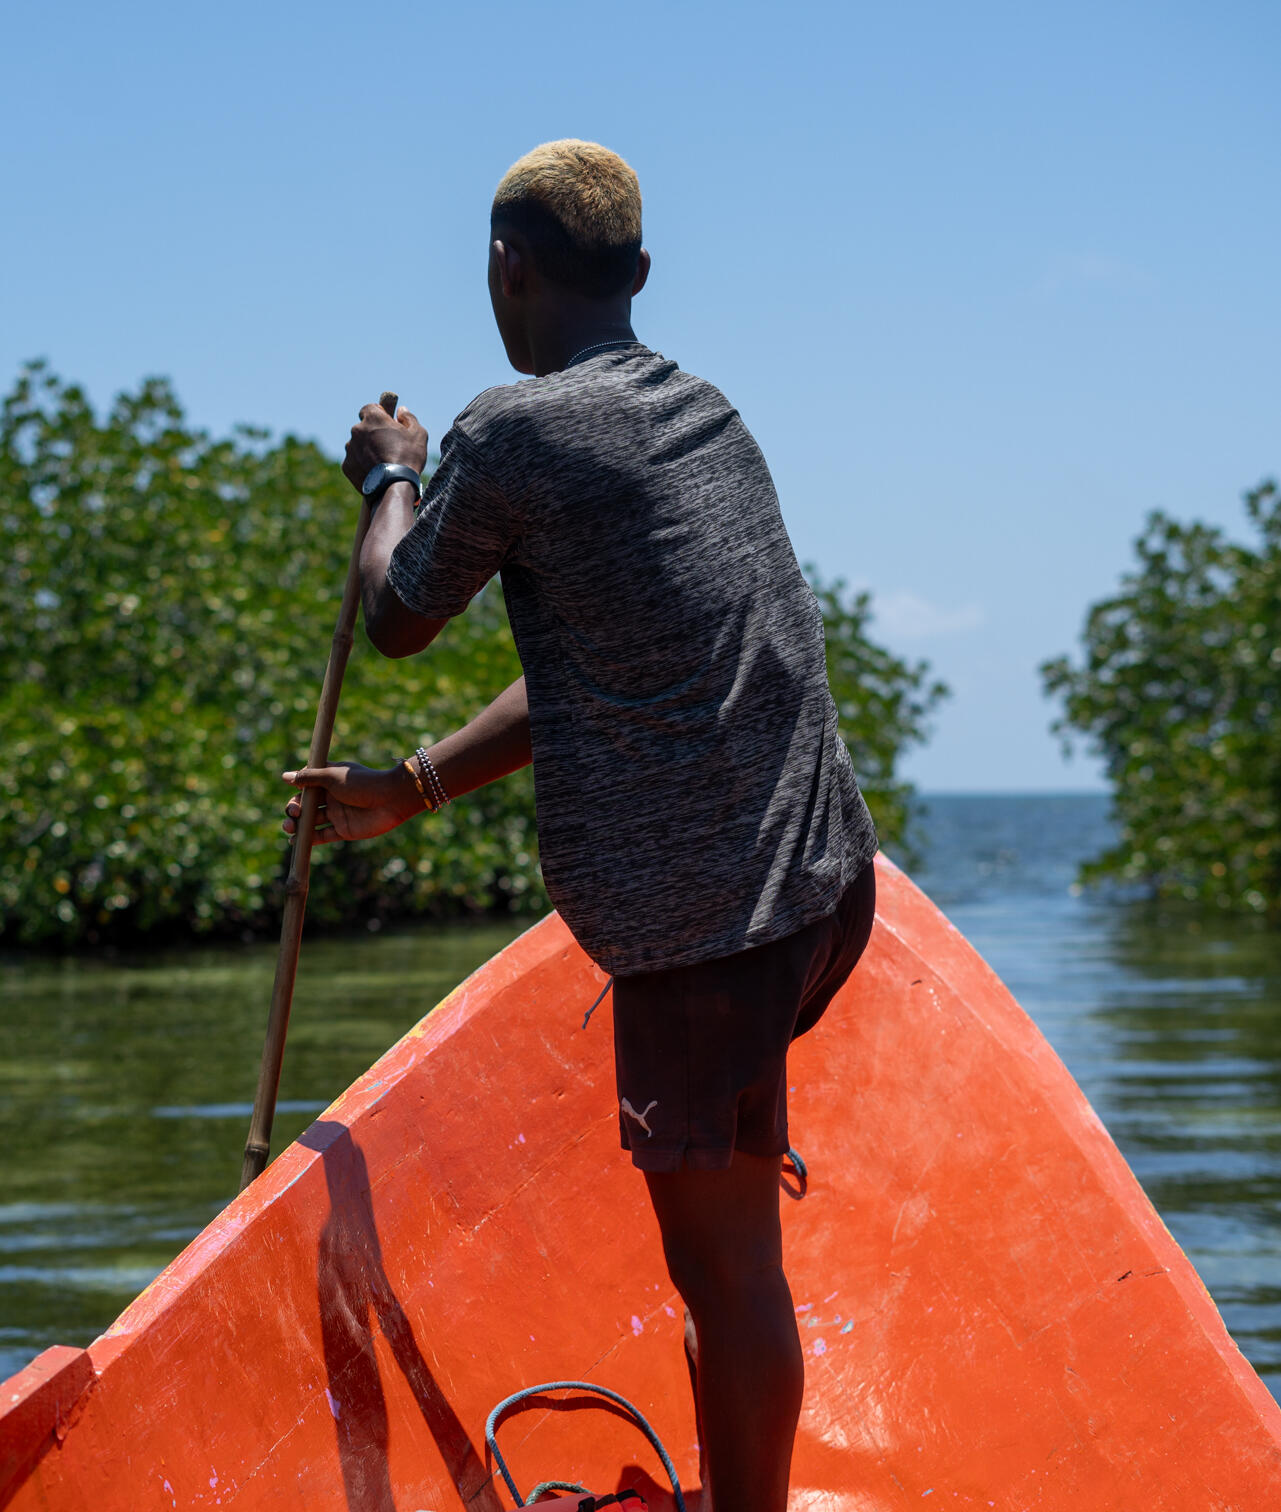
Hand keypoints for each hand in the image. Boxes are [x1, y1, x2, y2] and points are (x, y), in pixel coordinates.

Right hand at [281, 760, 421, 845]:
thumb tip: (284, 777)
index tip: (293, 790)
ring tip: (289, 827)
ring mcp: (337, 814)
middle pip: (306, 805)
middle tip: (293, 813)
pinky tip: (296, 841)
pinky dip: (310, 840)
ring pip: (312, 821)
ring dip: (297, 825)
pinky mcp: (344, 830)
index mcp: (329, 779)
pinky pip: (323, 836)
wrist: (391, 800)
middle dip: (294, 810)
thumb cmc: (363, 783)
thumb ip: (309, 778)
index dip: (297, 789)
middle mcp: (332, 797)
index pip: (306, 784)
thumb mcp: (333, 777)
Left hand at [341, 402, 428, 492]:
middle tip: (386, 446)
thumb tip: (401, 411)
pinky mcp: (347, 466)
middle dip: (372, 435)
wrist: (395, 485)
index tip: (385, 423)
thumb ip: (409, 418)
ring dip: (366, 450)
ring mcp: (350, 449)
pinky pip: (354, 462)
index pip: (369, 409)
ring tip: (381, 463)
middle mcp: (357, 430)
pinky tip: (375, 473)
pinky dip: (362, 466)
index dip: (378, 414)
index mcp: (372, 418)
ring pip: (357, 446)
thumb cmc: (408, 456)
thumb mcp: (418, 433)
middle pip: (362, 429)